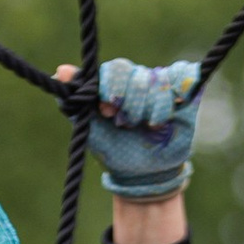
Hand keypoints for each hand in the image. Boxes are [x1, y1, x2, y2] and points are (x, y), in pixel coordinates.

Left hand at [76, 57, 201, 205]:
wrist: (143, 173)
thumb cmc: (114, 149)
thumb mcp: (90, 129)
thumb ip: (74, 101)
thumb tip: (59, 71)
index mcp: (114, 84)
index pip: (115, 70)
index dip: (112, 89)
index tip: (108, 112)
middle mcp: (137, 80)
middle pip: (137, 75)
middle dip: (132, 104)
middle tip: (128, 124)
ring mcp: (160, 84)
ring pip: (159, 81)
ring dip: (152, 110)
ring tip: (149, 127)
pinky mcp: (184, 91)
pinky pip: (183, 75)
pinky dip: (179, 89)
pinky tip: (176, 104)